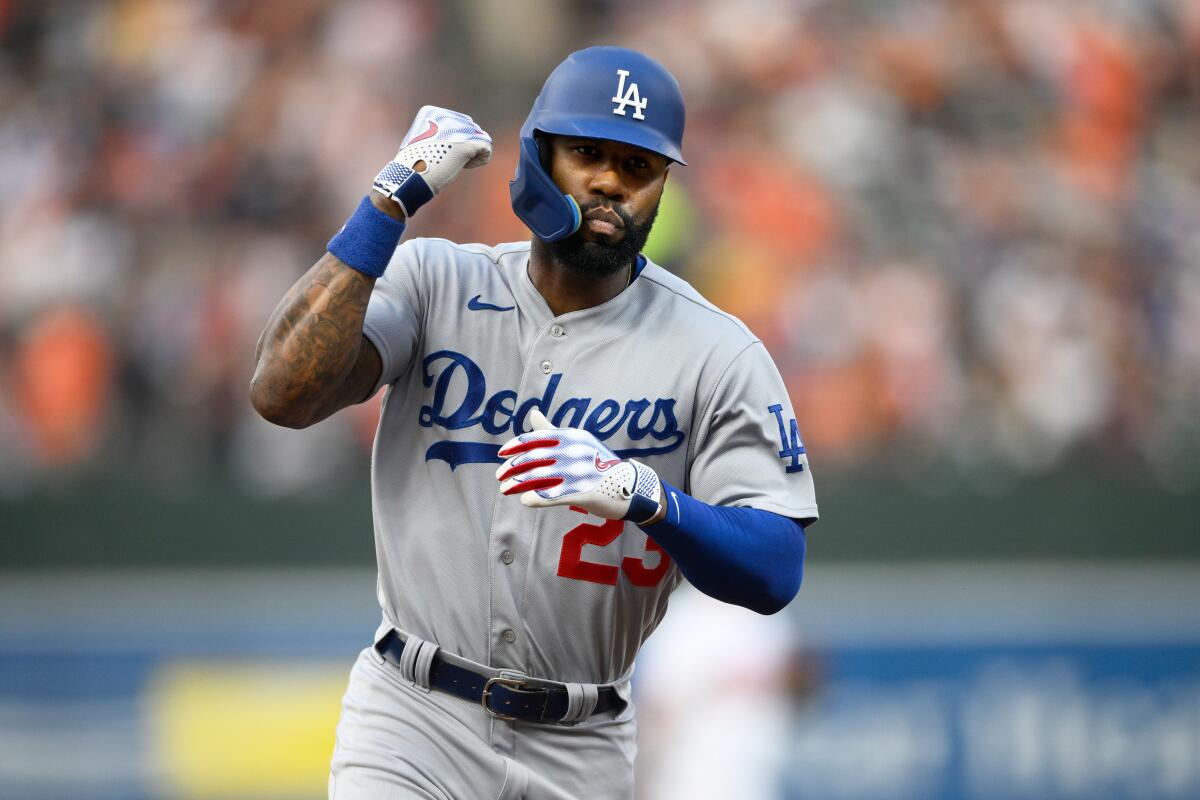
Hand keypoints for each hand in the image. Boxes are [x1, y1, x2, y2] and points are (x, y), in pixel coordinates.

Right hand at [372, 105, 491, 217]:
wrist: (411, 177)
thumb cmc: (416, 165)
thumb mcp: (423, 143)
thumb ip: (439, 135)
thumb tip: (465, 138)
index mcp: (433, 112)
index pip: (459, 122)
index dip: (456, 139)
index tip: (444, 152)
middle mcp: (447, 116)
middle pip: (472, 129)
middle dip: (467, 145)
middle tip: (452, 160)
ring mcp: (457, 130)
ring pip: (482, 137)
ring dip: (475, 152)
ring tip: (461, 163)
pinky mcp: (467, 144)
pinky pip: (487, 147)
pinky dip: (481, 159)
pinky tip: (467, 165)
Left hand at [496, 410, 662, 523]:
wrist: (631, 486)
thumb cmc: (599, 463)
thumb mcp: (578, 440)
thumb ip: (552, 430)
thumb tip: (532, 412)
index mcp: (571, 436)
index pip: (536, 438)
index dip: (515, 446)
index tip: (500, 454)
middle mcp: (574, 451)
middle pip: (534, 458)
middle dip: (512, 467)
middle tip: (499, 475)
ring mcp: (579, 472)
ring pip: (539, 477)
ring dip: (517, 484)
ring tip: (505, 490)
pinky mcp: (584, 492)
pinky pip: (553, 495)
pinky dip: (536, 498)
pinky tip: (525, 501)